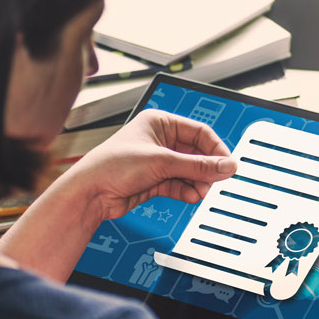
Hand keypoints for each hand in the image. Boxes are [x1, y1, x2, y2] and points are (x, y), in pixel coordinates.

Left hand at [68, 109, 236, 221]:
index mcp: (160, 123)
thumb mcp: (162, 162)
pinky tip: (189, 195)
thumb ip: (198, 165)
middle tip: (216, 180)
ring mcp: (158, 162)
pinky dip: (187, 191)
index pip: (200, 132)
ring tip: (200, 191)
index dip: (216, 148)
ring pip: (190, 171)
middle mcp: (160, 140)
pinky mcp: (156, 180)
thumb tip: (226, 165)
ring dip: (197, 182)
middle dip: (206, 169)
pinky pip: (180, 184)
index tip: (228, 164)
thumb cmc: (111, 165)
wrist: (90, 193)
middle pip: (197, 154)